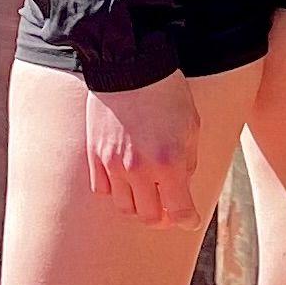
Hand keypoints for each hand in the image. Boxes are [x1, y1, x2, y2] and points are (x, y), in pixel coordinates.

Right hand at [81, 73, 205, 224]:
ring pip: (124, 207)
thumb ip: (188, 161)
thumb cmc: (167, 93)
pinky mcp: (94, 156)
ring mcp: (113, 164)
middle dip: (163, 218)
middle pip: (149, 217)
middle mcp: (139, 169)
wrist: (129, 65)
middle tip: (169, 211)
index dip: (188, 219)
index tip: (191, 219)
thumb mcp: (190, 126)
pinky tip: (125, 180)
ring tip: (147, 195)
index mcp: (168, 162)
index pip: (178, 211)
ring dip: (138, 206)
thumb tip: (182, 184)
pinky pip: (102, 189)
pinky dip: (115, 191)